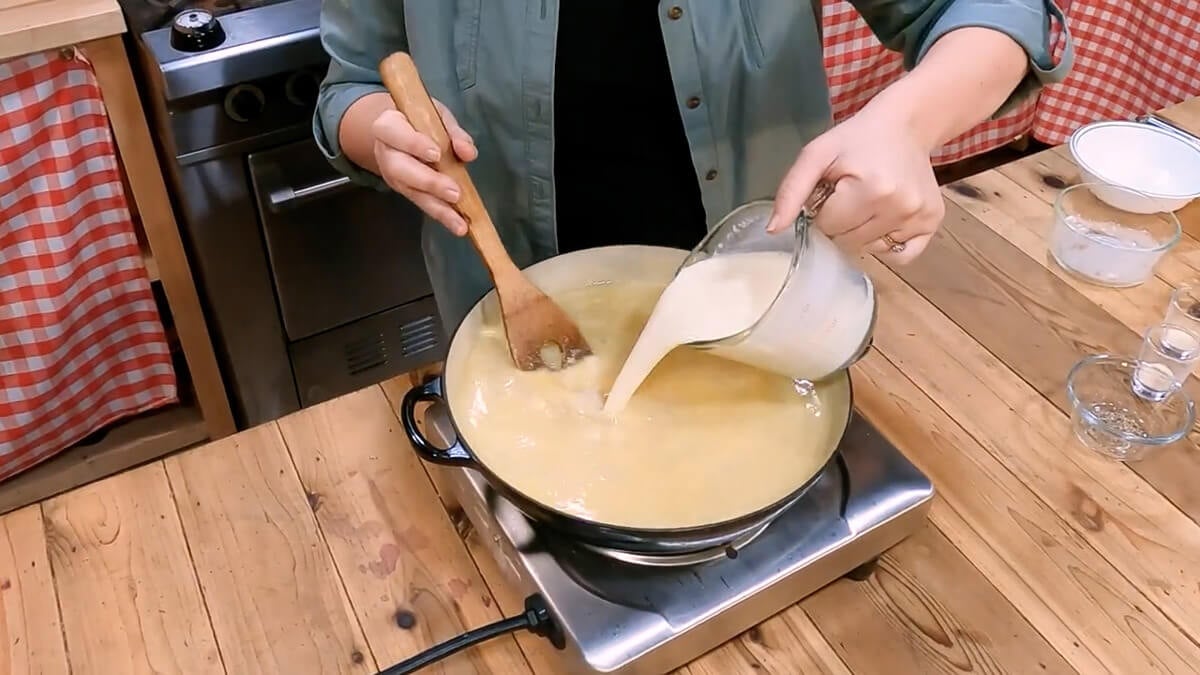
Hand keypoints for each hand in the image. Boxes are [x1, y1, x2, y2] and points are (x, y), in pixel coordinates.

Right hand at [372, 98, 477, 235]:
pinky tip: (458, 225)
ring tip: (460, 223)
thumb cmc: (419, 120)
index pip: (395, 133)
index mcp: (387, 126)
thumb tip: (468, 152)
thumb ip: (453, 133)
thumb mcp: (437, 117)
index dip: (414, 144)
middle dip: (429, 183)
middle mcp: (386, 152)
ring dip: (438, 208)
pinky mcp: (404, 191)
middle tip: (454, 193)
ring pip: (412, 193)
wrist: (401, 129)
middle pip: (400, 169)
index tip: (436, 154)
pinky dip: (441, 214)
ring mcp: (392, 175)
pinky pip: (422, 203)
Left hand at [765, 104, 944, 263]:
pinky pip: (901, 255)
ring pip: (870, 249)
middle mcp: (900, 206)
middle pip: (848, 241)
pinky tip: (884, 219)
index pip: (828, 227)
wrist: (905, 125)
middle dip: (841, 223)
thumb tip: (773, 230)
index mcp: (871, 189)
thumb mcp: (816, 155)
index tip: (834, 189)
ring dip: (861, 231)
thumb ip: (791, 191)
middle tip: (850, 194)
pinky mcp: (933, 222)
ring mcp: (920, 216)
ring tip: (868, 201)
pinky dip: (887, 244)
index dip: (824, 209)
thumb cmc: (855, 140)